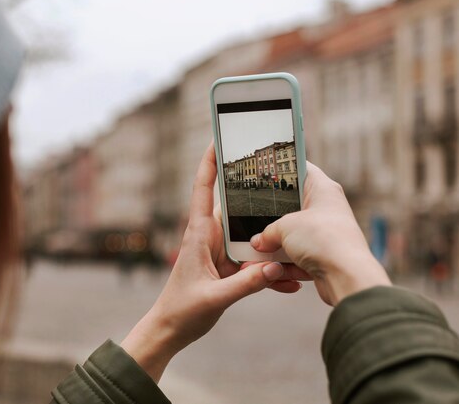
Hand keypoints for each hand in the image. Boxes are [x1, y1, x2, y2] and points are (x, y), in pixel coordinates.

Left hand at [121, 143, 309, 381]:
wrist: (171, 331)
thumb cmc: (181, 311)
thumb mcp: (214, 298)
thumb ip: (246, 284)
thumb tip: (276, 268)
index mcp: (198, 235)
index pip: (203, 190)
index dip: (209, 163)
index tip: (218, 138)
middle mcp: (210, 238)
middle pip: (237, 209)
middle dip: (260, 199)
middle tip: (286, 184)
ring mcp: (221, 252)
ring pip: (251, 238)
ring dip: (273, 244)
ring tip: (299, 248)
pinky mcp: (228, 268)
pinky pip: (254, 263)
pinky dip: (271, 271)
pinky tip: (291, 281)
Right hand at [250, 162, 390, 306]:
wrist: (347, 277)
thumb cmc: (323, 240)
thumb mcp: (285, 228)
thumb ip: (267, 232)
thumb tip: (258, 241)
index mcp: (323, 190)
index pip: (301, 169)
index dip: (282, 168)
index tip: (263, 172)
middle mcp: (326, 209)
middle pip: (291, 207)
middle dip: (270, 217)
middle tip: (249, 216)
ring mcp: (324, 234)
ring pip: (292, 235)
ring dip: (273, 245)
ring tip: (253, 251)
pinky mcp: (322, 256)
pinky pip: (296, 257)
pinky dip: (283, 264)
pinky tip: (268, 270)